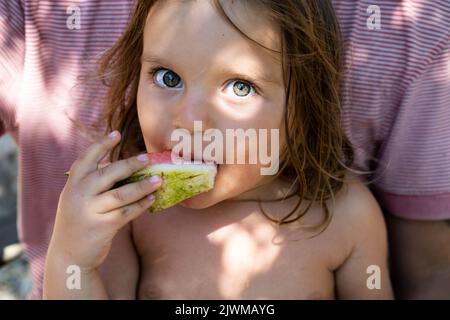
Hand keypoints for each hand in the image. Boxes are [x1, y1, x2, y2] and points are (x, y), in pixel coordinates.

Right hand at [48, 131, 160, 271]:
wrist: (69, 255)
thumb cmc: (78, 221)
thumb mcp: (76, 199)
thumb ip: (92, 184)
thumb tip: (126, 169)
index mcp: (72, 184)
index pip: (86, 159)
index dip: (101, 145)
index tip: (116, 134)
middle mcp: (79, 195)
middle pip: (108, 173)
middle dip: (130, 164)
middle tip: (147, 158)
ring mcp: (90, 211)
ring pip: (121, 193)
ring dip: (143, 186)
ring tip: (158, 179)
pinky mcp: (103, 226)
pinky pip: (127, 212)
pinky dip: (141, 205)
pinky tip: (152, 199)